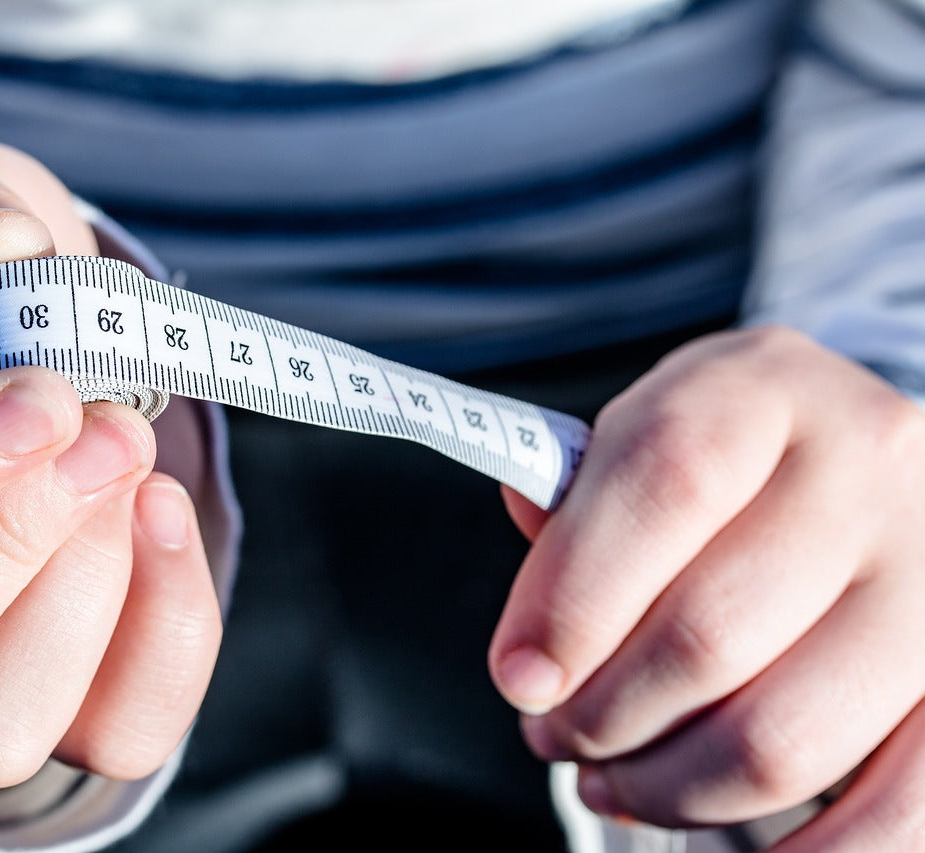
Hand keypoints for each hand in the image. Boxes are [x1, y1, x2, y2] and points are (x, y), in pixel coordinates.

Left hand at [490, 326, 924, 849]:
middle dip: (599, 712)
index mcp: (760, 389)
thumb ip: (574, 515)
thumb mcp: (641, 440)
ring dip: (666, 786)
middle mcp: (869, 467)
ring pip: (778, 739)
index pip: (666, 480)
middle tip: (554, 728)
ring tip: (614, 774)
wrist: (848, 462)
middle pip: (710, 631)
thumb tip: (535, 641)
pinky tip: (719, 833)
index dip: (573, 595)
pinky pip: (896, 814)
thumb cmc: (723, 463)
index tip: (520, 675)